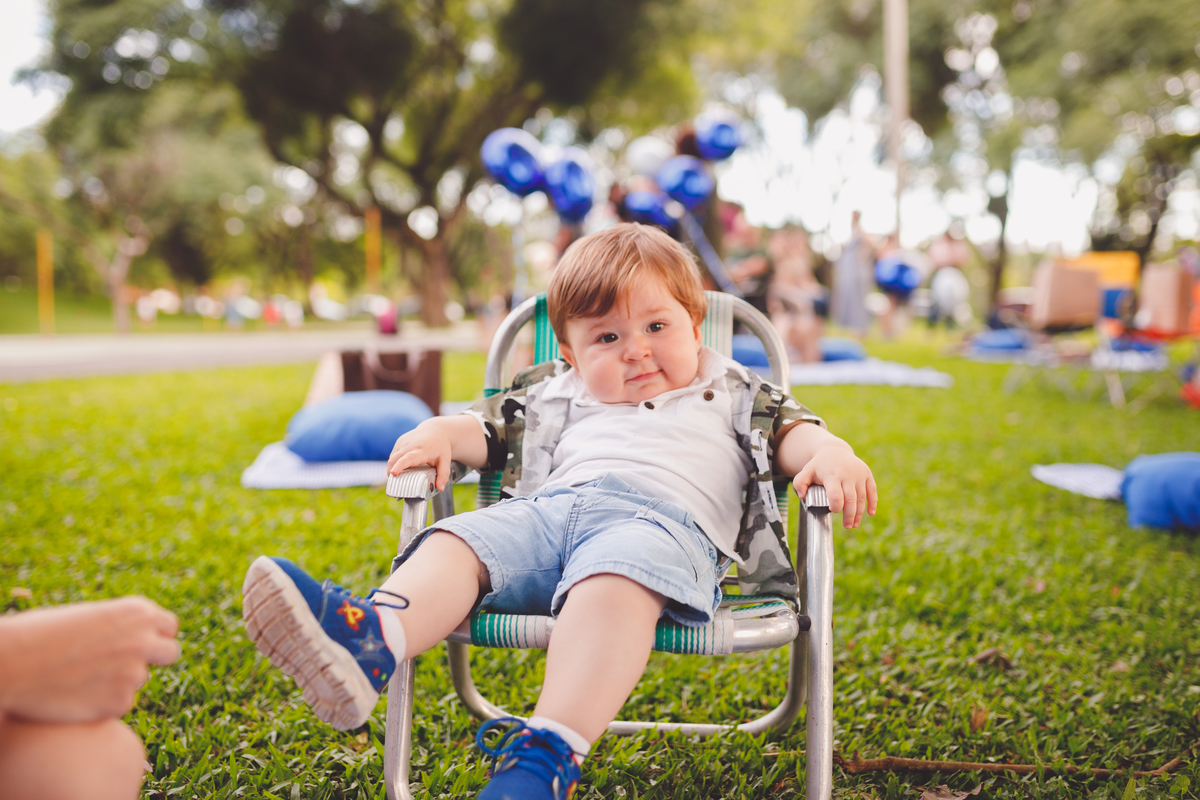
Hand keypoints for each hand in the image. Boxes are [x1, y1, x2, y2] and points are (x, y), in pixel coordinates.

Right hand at [0, 597, 179, 722]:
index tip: (141, 643)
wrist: (11, 662)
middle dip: (153, 659)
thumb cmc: (40, 634)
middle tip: (125, 665)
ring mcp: (134, 673)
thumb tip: (141, 638)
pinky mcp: (120, 703)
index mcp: (137, 612)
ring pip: (139, 680)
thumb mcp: (88, 617)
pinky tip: (75, 695)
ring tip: (80, 677)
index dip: (154, 635)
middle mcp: (143, 641)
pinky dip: (103, 703)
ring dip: (120, 681)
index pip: (169, 626)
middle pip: (170, 653)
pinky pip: (121, 704)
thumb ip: (121, 628)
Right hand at [387, 419, 454, 490]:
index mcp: (423, 450)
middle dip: (390, 472)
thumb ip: (443, 474)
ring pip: (392, 457)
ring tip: (396, 478)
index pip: (409, 458)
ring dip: (391, 468)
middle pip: (395, 459)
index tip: (393, 473)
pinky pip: (393, 454)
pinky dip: (393, 463)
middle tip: (393, 485)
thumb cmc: (441, 447)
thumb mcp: (445, 460)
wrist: (436, 430)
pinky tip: (398, 468)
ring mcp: (404, 442)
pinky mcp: (400, 441)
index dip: (400, 466)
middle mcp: (411, 444)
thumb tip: (440, 489)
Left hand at [792, 443, 877, 528]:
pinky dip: (872, 502)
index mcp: (831, 476)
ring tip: (854, 524)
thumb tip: (802, 496)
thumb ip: (800, 483)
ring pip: (861, 497)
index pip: (836, 495)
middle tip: (847, 526)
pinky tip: (871, 513)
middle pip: (851, 499)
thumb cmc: (819, 466)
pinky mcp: (867, 474)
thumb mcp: (806, 471)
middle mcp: (847, 475)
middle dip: (849, 515)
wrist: (834, 450)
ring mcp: (858, 474)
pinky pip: (872, 490)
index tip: (833, 511)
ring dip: (859, 513)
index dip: (836, 506)